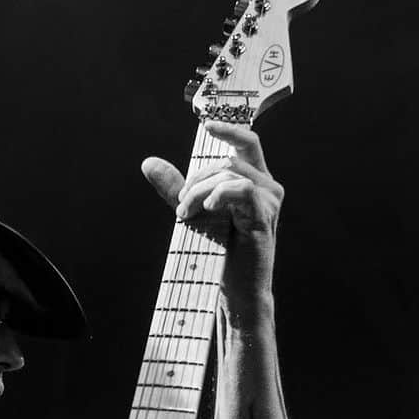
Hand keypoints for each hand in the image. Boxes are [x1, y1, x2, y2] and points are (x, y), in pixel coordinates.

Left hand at [141, 121, 282, 314]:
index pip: (247, 143)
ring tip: (186, 215)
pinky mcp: (264, 217)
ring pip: (230, 173)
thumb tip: (149, 162)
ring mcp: (269, 202)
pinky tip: (207, 209)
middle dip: (196, 179)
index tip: (206, 125)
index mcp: (254, 183)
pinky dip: (220, 194)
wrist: (237, 294)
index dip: (229, 129)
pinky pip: (242, 190)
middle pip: (227, 160)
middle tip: (180, 206)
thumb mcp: (194, 215)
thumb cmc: (220, 256)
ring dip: (200, 191)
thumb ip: (177, 189)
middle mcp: (267, 188)